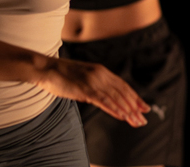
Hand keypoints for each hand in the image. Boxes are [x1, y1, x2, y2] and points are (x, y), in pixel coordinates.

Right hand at [35, 57, 149, 126]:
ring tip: (136, 121)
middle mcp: (100, 74)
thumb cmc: (62, 75)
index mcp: (101, 71)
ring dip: (128, 110)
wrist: (45, 69)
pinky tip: (122, 116)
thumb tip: (104, 99)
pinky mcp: (85, 88)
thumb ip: (94, 88)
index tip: (144, 107)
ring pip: (116, 97)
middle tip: (144, 118)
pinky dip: (115, 108)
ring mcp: (93, 81)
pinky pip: (103, 100)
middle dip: (135, 106)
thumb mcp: (83, 79)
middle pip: (122, 92)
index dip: (135, 97)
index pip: (123, 85)